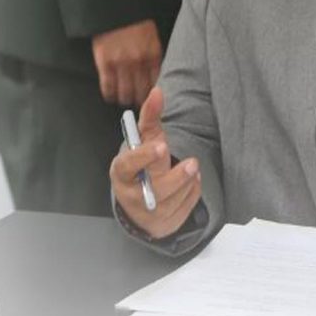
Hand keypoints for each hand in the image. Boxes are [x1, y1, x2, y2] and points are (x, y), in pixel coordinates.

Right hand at [92, 20, 161, 106]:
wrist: (115, 9)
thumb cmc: (135, 22)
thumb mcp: (151, 37)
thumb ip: (153, 55)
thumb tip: (155, 74)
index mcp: (152, 54)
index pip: (155, 82)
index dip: (153, 94)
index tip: (151, 99)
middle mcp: (138, 61)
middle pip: (141, 91)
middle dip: (140, 100)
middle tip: (138, 104)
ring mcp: (121, 63)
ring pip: (125, 93)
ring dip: (125, 99)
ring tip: (125, 101)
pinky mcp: (104, 63)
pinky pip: (108, 86)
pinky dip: (110, 94)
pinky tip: (111, 96)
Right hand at [110, 87, 202, 238]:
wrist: (142, 202)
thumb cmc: (143, 166)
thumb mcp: (144, 142)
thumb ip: (149, 117)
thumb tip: (158, 91)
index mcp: (122, 173)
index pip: (128, 166)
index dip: (144, 157)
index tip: (162, 146)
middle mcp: (132, 196)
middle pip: (156, 189)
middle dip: (176, 177)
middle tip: (191, 163)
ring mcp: (149, 214)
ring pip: (175, 198)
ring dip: (188, 181)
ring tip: (190, 168)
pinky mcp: (166, 224)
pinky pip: (187, 206)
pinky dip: (193, 191)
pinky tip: (190, 182)